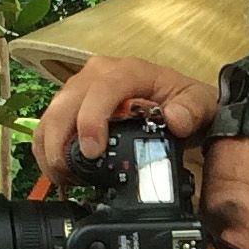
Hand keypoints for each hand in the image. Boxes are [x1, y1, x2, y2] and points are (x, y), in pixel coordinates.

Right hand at [34, 55, 218, 189]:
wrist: (180, 103)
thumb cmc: (186, 103)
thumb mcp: (200, 104)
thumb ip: (191, 110)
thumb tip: (175, 119)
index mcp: (129, 71)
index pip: (102, 89)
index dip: (91, 120)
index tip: (92, 151)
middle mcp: (99, 74)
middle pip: (66, 103)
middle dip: (60, 141)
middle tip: (69, 175)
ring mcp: (82, 88)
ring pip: (52, 114)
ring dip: (50, 148)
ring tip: (64, 178)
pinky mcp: (73, 104)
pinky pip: (49, 124)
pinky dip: (48, 149)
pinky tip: (60, 172)